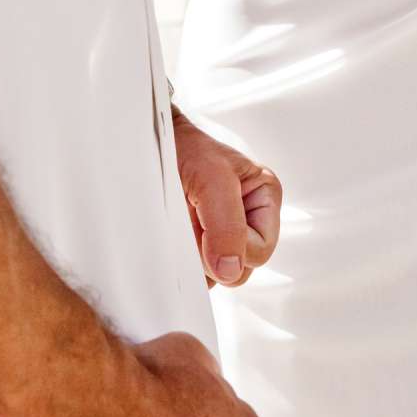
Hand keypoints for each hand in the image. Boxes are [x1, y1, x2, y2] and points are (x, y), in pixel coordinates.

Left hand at [174, 110, 282, 286]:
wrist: (152, 142)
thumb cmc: (185, 149)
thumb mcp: (212, 178)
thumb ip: (227, 224)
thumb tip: (230, 270)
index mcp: (264, 199)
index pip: (261, 251)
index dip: (234, 249)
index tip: (207, 228)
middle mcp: (247, 219)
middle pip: (240, 269)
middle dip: (212, 254)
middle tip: (192, 221)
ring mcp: (220, 234)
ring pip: (216, 275)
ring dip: (194, 259)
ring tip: (182, 223)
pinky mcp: (197, 244)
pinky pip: (195, 273)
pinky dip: (181, 261)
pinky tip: (174, 234)